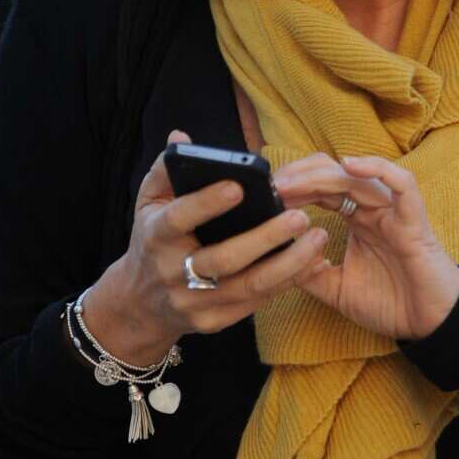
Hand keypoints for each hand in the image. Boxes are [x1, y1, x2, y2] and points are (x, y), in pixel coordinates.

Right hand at [83, 130, 328, 365]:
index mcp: (156, 237)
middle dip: (265, 238)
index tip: (238, 186)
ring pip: (248, 287)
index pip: (179, 219)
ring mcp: (193, 302)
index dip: (207, 203)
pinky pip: (255, 303)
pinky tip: (310, 263)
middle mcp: (172, 273)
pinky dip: (286, 283)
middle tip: (299, 216)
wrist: (141, 302)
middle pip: (224, 259)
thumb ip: (165, 170)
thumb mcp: (149, 204)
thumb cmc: (154, 240)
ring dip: (288, 264)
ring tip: (317, 239)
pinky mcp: (212, 322)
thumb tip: (182, 136)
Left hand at [274, 154, 458, 340]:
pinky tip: (350, 165)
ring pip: (358, 177)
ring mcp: (394, 212)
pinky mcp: (414, 221)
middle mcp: (373, 210)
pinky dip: (378, 169)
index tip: (268, 195)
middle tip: (274, 186)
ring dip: (322, 175)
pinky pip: (402, 184)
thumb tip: (279, 253)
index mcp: (356, 220)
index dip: (295, 187)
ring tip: (294, 183)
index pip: (322, 189)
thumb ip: (309, 272)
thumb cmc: (390, 303)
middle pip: (335, 175)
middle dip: (302, 176)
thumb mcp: (336, 290)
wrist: (429, 325)